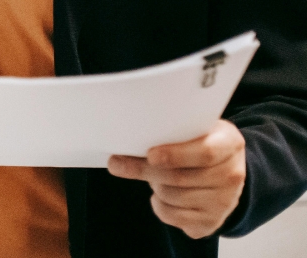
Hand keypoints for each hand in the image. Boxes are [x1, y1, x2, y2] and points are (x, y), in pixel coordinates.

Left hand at [107, 120, 245, 239]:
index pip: (205, 153)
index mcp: (230, 144)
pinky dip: (159, 206)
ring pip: (174, 197)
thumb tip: (130, 136)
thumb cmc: (200, 140)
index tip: (150, 155)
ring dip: (153, 186)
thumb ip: (173, 129)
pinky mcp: (212, 222)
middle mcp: (232, 175)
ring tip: (149, 174)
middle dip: (145, 171)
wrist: (227, 167)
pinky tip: (158, 194)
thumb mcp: (196, 127)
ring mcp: (224, 202)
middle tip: (117, 163)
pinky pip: (174, 217)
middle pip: (181, 177)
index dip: (175, 155)